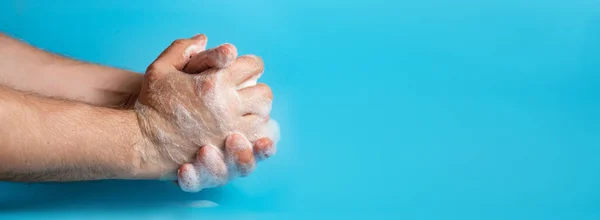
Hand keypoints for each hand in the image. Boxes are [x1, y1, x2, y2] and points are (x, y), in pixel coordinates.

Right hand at [134, 35, 277, 179]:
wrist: (142, 141)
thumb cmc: (150, 105)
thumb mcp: (160, 69)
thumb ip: (182, 49)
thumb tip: (203, 39)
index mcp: (215, 82)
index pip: (254, 66)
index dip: (251, 66)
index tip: (244, 72)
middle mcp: (227, 106)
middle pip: (265, 94)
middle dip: (257, 91)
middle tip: (246, 95)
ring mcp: (230, 130)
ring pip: (263, 119)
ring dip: (257, 114)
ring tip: (244, 114)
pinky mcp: (227, 151)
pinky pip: (255, 142)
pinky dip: (254, 136)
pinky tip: (243, 133)